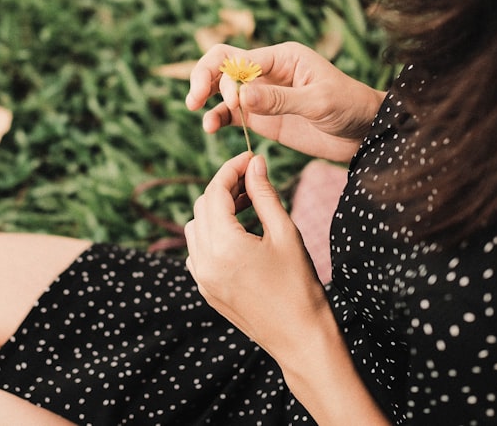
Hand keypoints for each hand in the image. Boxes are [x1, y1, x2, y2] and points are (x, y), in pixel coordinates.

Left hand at [184, 152, 329, 360]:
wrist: (300, 338)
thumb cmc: (300, 285)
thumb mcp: (285, 233)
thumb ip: (264, 195)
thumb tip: (254, 164)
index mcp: (224, 245)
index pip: (215, 191)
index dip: (231, 169)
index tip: (249, 157)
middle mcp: (204, 261)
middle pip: (202, 206)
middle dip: (225, 187)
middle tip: (253, 179)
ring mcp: (202, 278)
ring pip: (195, 228)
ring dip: (216, 210)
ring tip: (248, 205)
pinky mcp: (206, 290)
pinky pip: (197, 251)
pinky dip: (211, 235)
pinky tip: (239, 234)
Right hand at [186, 42, 384, 161]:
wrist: (365, 132)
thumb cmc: (349, 107)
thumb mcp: (318, 102)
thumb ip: (280, 100)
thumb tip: (241, 97)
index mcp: (281, 57)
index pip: (237, 57)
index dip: (224, 77)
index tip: (231, 103)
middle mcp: (267, 72)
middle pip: (222, 66)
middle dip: (204, 79)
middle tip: (194, 101)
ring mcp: (262, 95)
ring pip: (221, 89)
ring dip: (205, 97)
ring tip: (199, 115)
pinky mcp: (261, 117)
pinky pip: (231, 113)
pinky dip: (217, 117)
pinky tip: (211, 127)